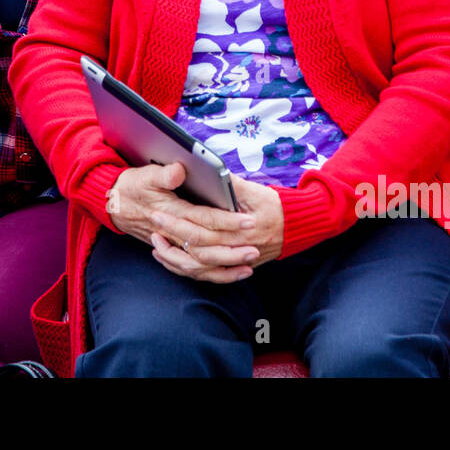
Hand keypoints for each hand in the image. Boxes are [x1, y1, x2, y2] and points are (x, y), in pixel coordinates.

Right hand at [108, 163, 259, 282]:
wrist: (115, 204)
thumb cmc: (133, 187)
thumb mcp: (146, 175)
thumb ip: (164, 174)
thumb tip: (180, 171)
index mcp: (171, 212)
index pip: (204, 219)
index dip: (227, 220)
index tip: (249, 220)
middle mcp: (172, 234)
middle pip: (206, 247)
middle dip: (232, 249)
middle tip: (256, 247)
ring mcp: (172, 246)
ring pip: (201, 264)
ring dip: (225, 266)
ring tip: (248, 265)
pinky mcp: (173, 251)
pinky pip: (194, 271)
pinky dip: (213, 275)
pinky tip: (231, 273)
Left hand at [148, 175, 283, 280]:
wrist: (296, 227)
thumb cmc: (275, 205)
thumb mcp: (256, 190)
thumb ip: (232, 184)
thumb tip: (211, 173)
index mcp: (243, 227)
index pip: (206, 225)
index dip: (181, 219)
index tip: (160, 210)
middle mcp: (239, 247)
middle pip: (199, 246)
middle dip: (173, 235)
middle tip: (154, 222)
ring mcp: (237, 261)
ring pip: (201, 267)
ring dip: (176, 258)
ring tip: (156, 244)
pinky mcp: (235, 267)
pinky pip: (208, 275)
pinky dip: (188, 270)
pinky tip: (171, 261)